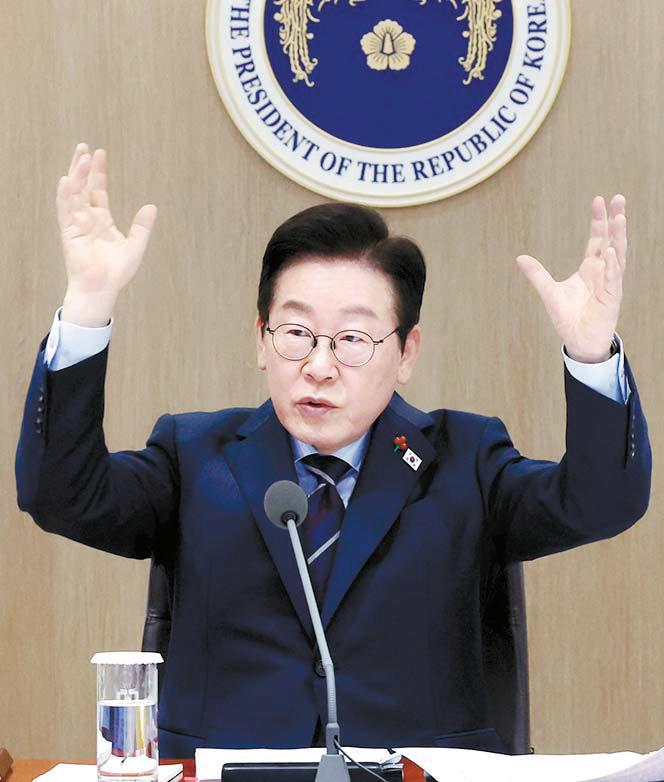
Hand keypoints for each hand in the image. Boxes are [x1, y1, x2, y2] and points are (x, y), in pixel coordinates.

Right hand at [57, 142, 157, 325]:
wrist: (103, 288)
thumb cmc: (116, 272)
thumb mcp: (135, 245)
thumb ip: (142, 226)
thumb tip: (151, 206)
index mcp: (101, 220)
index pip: (97, 190)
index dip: (98, 173)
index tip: (100, 153)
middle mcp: (87, 218)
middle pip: (83, 187)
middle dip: (83, 167)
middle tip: (84, 146)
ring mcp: (77, 224)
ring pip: (73, 194)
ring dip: (76, 175)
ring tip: (81, 156)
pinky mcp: (69, 232)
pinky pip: (65, 210)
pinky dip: (65, 195)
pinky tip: (66, 180)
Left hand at [516, 194, 626, 362]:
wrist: (578, 341)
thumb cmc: (569, 317)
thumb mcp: (549, 292)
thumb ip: (537, 274)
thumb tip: (520, 257)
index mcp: (591, 267)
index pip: (597, 238)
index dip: (598, 220)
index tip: (599, 200)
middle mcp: (604, 272)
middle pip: (612, 240)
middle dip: (615, 220)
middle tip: (618, 198)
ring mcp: (610, 284)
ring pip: (617, 256)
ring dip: (618, 237)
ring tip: (619, 218)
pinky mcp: (611, 298)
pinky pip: (613, 279)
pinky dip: (612, 265)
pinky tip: (611, 250)